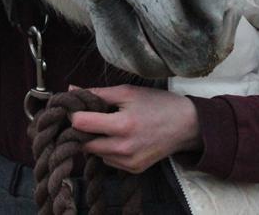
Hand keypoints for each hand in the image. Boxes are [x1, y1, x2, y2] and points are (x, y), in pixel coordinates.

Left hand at [69, 85, 201, 173]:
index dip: (74, 113)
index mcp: (122, 125)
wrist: (186, 125)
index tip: (77, 107)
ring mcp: (129, 162)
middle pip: (84, 142)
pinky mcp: (133, 169)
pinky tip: (120, 138)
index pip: (81, 124)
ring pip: (95, 153)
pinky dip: (108, 150)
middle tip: (91, 117)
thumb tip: (71, 90)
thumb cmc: (157, 104)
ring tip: (109, 126)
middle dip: (83, 130)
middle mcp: (124, 148)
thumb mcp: (128, 92)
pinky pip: (108, 161)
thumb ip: (98, 93)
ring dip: (95, 140)